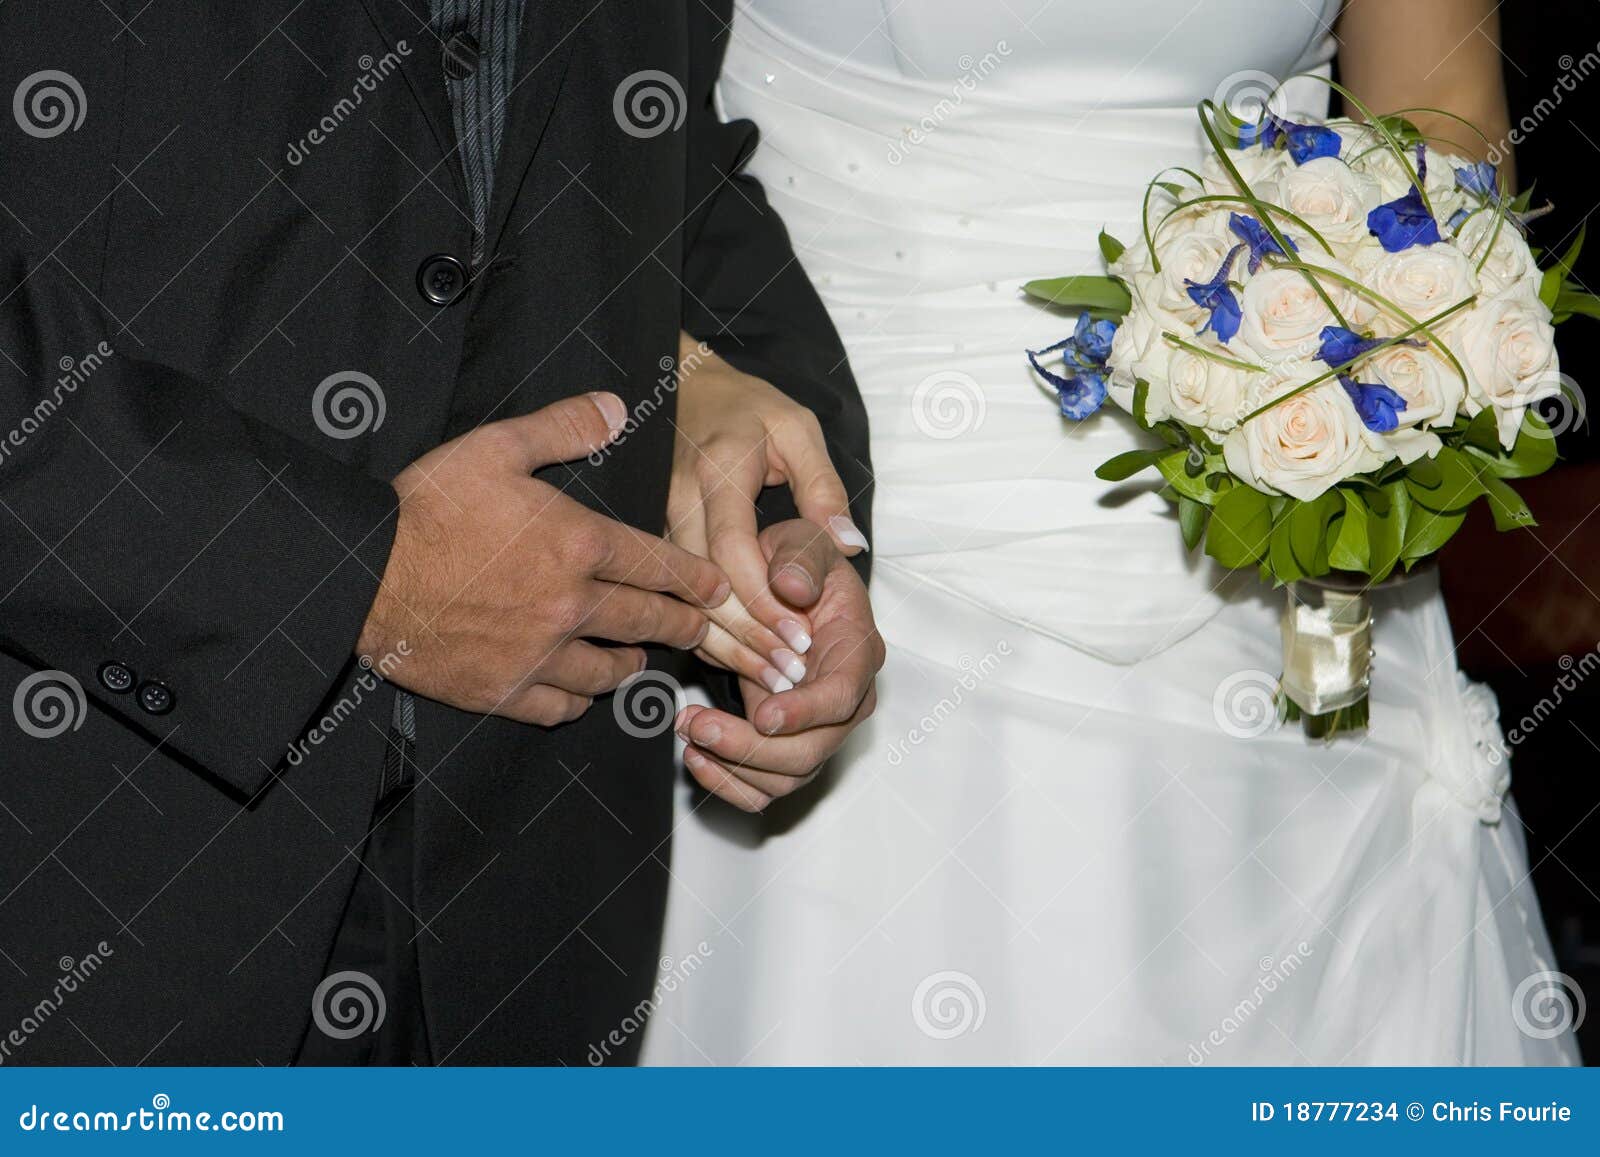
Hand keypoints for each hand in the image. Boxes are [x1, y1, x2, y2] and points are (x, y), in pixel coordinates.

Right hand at [358, 393, 730, 725]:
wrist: (362, 574)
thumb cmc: (425, 508)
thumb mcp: (495, 447)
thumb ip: (563, 427)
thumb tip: (616, 407)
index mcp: (578, 544)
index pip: (659, 565)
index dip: (694, 578)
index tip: (715, 588)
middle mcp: (571, 605)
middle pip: (649, 622)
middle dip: (683, 625)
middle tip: (699, 628)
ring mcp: (539, 654)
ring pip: (610, 672)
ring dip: (633, 665)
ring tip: (640, 659)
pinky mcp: (504, 689)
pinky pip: (561, 707)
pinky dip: (579, 701)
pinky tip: (582, 692)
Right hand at [666, 333, 867, 692]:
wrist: (685, 388)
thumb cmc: (747, 408)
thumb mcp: (797, 430)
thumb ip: (823, 487)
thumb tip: (848, 544)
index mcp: (716, 472)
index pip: (732, 549)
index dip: (764, 599)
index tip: (799, 635)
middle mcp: (677, 501)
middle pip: (703, 585)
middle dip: (748, 637)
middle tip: (790, 674)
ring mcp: (657, 524)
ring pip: (683, 600)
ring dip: (726, 645)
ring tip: (771, 679)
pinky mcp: (653, 542)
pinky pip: (675, 596)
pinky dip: (705, 633)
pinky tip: (739, 660)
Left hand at [674, 519, 882, 810]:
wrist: (786, 588)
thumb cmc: (798, 564)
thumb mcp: (802, 540)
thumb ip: (801, 557)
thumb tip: (794, 589)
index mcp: (857, 650)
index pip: (844, 696)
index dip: (805, 712)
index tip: (762, 715)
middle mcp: (845, 700)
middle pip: (812, 751)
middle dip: (753, 748)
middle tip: (698, 725)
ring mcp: (817, 728)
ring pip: (786, 777)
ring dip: (733, 766)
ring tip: (689, 731)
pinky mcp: (787, 745)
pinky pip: (764, 787)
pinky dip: (729, 783)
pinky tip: (696, 755)